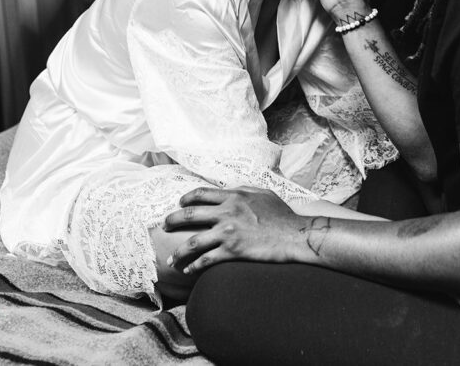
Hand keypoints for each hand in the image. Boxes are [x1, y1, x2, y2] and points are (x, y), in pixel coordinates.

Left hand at [163, 187, 309, 274]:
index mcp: (234, 196)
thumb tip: (232, 188)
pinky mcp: (233, 250)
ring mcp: (228, 232)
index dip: (186, 199)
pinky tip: (190, 270)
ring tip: (172, 260)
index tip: (179, 204)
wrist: (295, 235)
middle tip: (164, 227)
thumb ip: (245, 190)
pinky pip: (206, 259)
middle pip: (189, 215)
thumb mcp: (263, 194)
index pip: (201, 194)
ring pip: (193, 242)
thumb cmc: (283, 216)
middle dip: (172, 221)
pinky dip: (195, 266)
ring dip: (179, 252)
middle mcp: (227, 212)